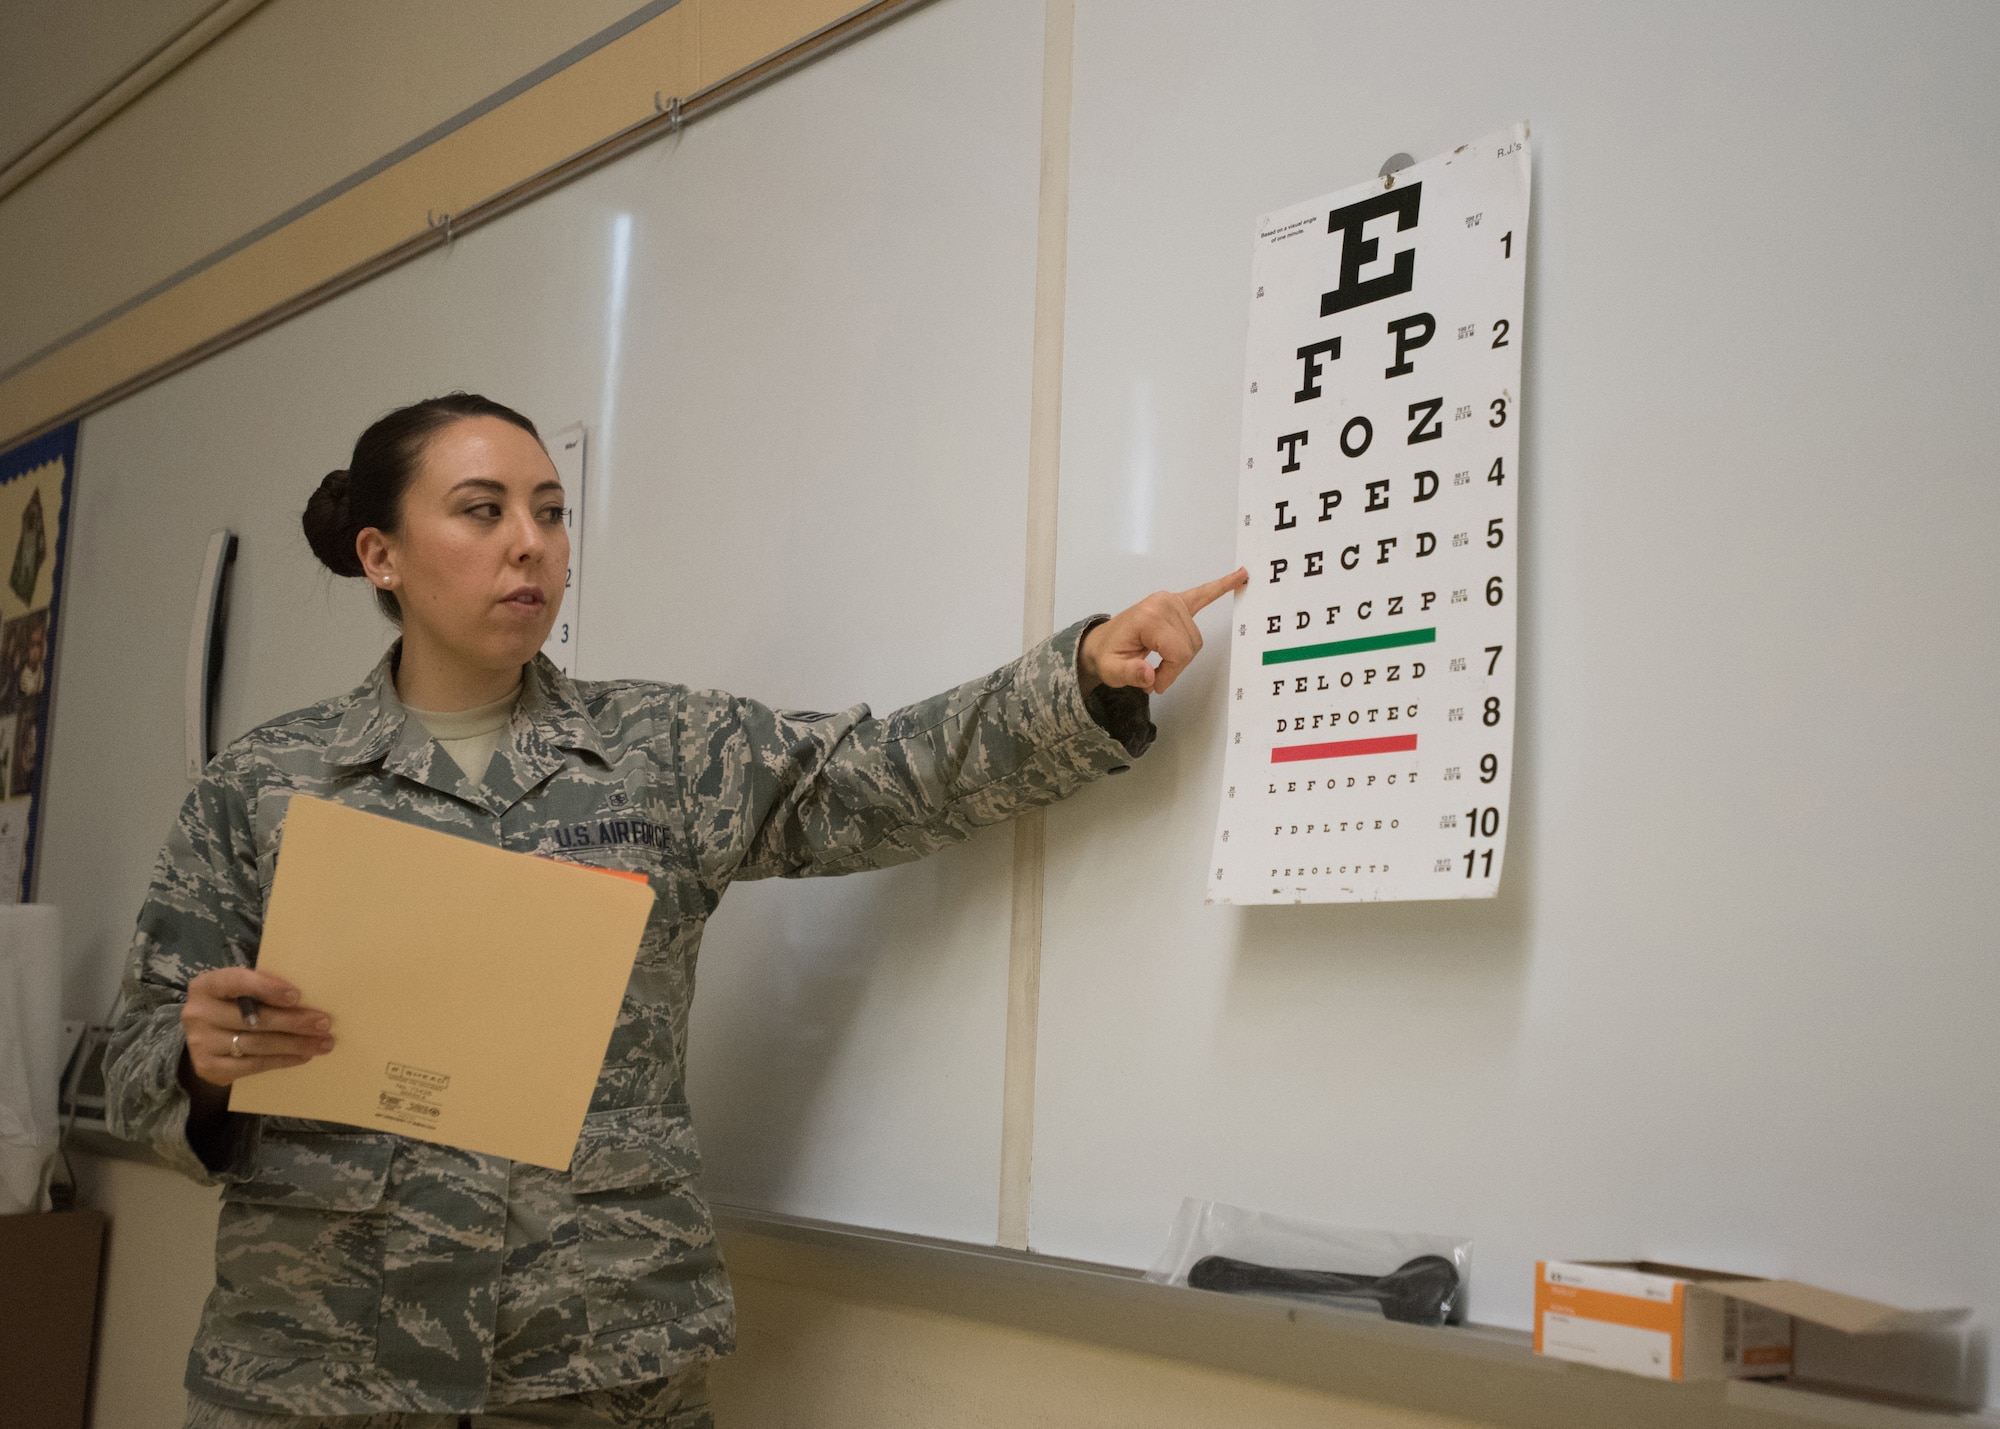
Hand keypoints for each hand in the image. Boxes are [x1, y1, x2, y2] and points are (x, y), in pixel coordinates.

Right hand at [179, 966, 333, 1089]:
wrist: (205, 1039)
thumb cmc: (233, 1006)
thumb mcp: (240, 990)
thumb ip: (262, 987)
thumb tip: (308, 996)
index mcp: (206, 986)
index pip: (236, 982)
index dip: (267, 988)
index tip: (296, 996)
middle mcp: (198, 1013)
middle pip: (254, 1019)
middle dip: (294, 1021)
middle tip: (324, 1023)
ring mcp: (201, 1043)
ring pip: (258, 1044)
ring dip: (296, 1044)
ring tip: (323, 1043)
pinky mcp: (209, 1067)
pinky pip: (254, 1064)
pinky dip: (282, 1060)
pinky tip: (303, 1056)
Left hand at [1078, 567, 1248, 693]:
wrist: (1103, 642)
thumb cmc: (1108, 655)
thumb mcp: (1111, 671)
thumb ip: (1129, 674)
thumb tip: (1149, 675)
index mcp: (1148, 618)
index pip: (1178, 652)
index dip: (1170, 673)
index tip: (1154, 684)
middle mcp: (1163, 604)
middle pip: (1189, 646)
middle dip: (1175, 666)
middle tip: (1156, 676)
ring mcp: (1171, 600)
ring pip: (1195, 639)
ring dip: (1182, 655)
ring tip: (1162, 662)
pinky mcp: (1178, 601)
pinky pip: (1205, 594)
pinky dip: (1222, 586)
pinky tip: (1242, 576)